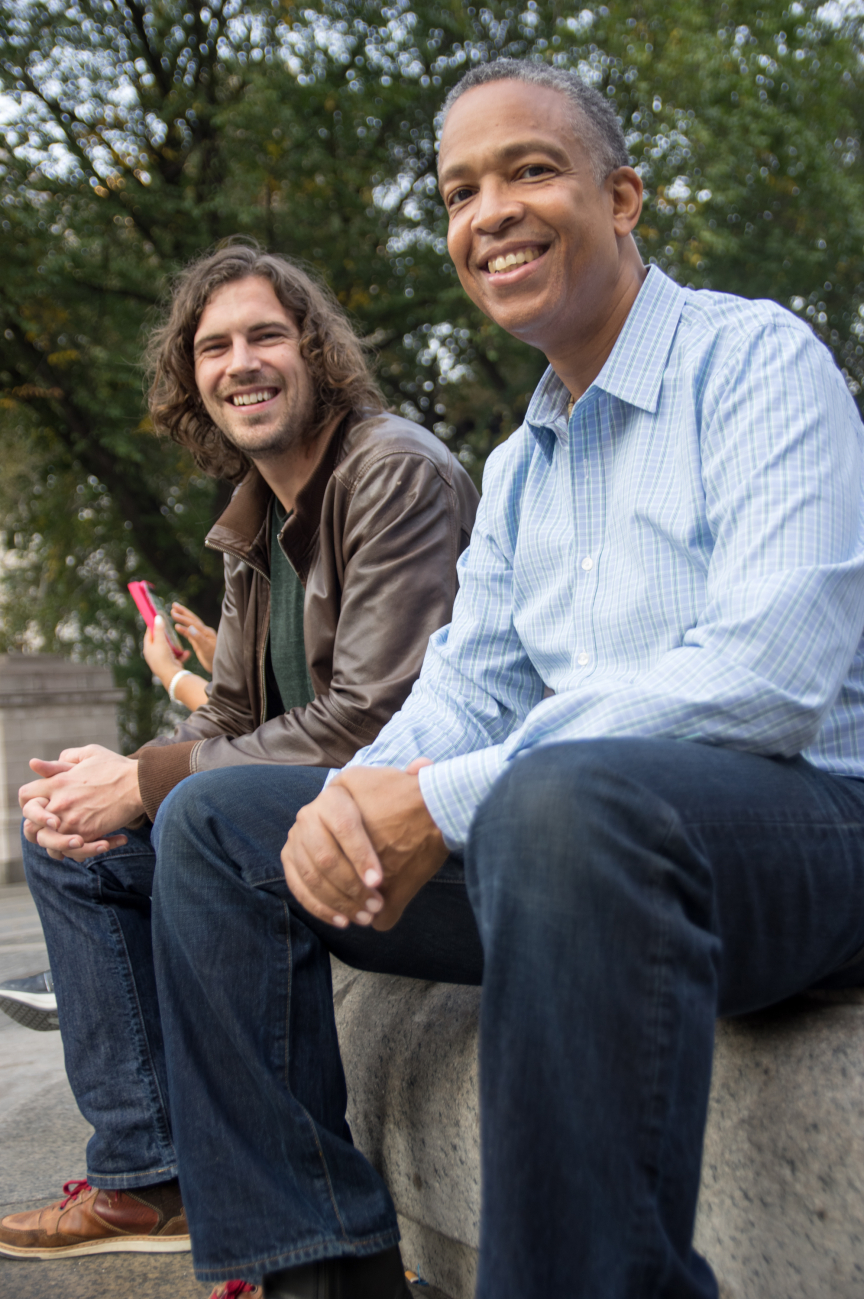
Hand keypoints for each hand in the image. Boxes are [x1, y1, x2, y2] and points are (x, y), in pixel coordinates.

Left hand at [19, 745, 142, 852]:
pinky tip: (100, 843)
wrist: (140, 784)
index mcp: (57, 782)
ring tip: (76, 841)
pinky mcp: (88, 834)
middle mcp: (59, 803)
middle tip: (54, 829)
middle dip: (39, 829)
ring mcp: (72, 821)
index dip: (29, 802)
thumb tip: (44, 764)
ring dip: (59, 845)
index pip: (25, 796)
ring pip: (50, 844)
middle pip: (30, 827)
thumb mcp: (90, 753)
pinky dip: (83, 851)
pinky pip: (74, 851)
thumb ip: (66, 758)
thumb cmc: (117, 767)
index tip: (41, 805)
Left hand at [143, 615, 188, 687]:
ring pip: (168, 650)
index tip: (157, 619)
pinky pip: (176, 657)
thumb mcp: (161, 641)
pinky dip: (181, 655)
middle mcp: (153, 655)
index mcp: (148, 648)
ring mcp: (162, 660)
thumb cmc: (163, 657)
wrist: (171, 675)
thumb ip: (159, 629)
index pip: (149, 634)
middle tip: (170, 630)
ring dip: (175, 646)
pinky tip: (186, 652)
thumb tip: (157, 617)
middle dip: (166, 636)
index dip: (153, 626)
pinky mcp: (170, 665)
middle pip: (159, 642)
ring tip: (179, 643)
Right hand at [171, 603, 216, 672]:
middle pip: (192, 619)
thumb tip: (190, 627)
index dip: (183, 618)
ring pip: (190, 625)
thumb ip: (198, 638)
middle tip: (174, 605)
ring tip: (173, 613)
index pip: (193, 622)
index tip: (173, 613)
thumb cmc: (215, 658)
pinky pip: (190, 633)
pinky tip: (177, 627)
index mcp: (206, 632)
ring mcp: (202, 637)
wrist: (221, 666)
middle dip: (183, 612)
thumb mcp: (206, 648)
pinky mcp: (199, 642)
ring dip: (182, 619)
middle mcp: (204, 632)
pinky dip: (183, 630)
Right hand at [281, 761, 446, 931]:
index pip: (345, 827)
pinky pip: (300, 887)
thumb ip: (413, 780)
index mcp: (335, 794)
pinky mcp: (291, 859)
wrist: (373, 819)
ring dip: (339, 902)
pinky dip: (320, 908)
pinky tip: (343, 921)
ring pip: (312, 875)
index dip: (361, 856)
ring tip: (366, 917)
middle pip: (326, 856)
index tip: (379, 881)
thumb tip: (420, 766)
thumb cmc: (394, 810)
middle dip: (351, 887)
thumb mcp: (404, 793)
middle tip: (376, 905)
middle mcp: (310, 813)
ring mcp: (297, 836)